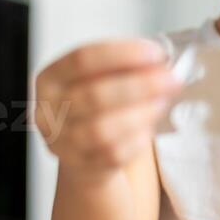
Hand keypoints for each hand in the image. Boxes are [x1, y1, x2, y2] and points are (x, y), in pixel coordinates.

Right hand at [31, 38, 182, 177]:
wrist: (85, 150)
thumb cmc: (97, 106)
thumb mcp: (101, 78)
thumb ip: (123, 67)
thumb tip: (158, 64)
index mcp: (50, 78)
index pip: (82, 59)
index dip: (123, 54)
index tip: (156, 52)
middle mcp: (49, 111)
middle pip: (94, 95)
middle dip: (141, 85)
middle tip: (171, 80)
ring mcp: (62, 142)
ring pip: (103, 130)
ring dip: (141, 114)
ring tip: (162, 103)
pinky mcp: (81, 167)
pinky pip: (114, 155)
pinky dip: (137, 139)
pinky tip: (149, 128)